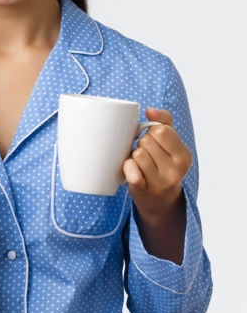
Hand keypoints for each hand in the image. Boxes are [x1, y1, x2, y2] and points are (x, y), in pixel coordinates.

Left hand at [122, 107, 191, 263]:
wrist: (160, 201)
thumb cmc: (163, 165)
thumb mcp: (171, 144)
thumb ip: (164, 121)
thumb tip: (150, 110)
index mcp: (184, 156)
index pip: (162, 130)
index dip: (152, 132)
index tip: (153, 140)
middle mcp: (175, 171)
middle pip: (147, 141)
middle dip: (142, 144)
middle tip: (146, 154)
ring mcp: (159, 183)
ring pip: (138, 153)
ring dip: (134, 156)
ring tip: (140, 163)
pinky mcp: (142, 190)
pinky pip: (130, 169)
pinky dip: (127, 167)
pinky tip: (131, 170)